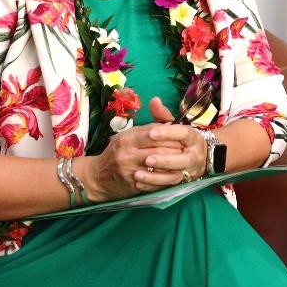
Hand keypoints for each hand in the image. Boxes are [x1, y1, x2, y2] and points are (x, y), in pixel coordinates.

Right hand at [82, 97, 206, 199]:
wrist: (97, 177)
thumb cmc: (117, 151)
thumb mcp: (130, 133)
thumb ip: (149, 122)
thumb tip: (158, 100)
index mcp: (127, 138)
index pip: (155, 134)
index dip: (171, 134)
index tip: (183, 135)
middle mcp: (127, 154)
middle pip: (160, 150)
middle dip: (177, 150)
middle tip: (189, 148)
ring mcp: (130, 171)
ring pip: (160, 167)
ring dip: (175, 164)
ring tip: (185, 160)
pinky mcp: (134, 185)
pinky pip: (156, 182)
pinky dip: (168, 178)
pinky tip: (176, 174)